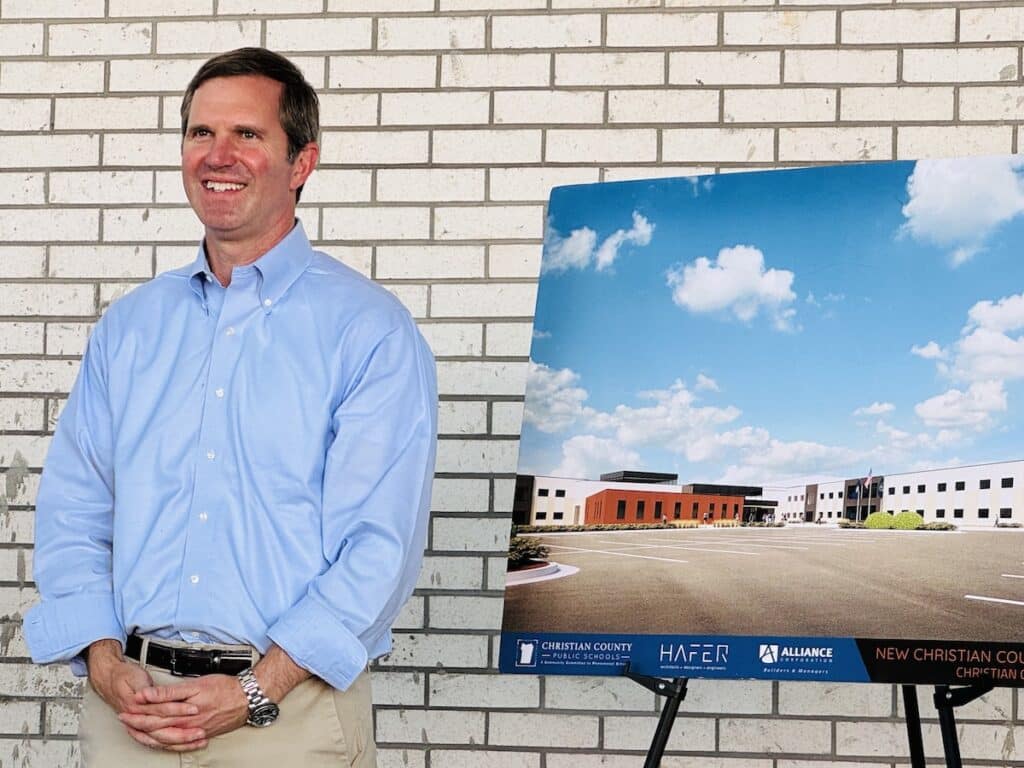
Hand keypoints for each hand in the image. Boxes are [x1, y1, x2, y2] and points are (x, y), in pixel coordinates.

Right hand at [85, 639, 204, 751]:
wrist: (107, 677)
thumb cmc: (123, 676)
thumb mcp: (136, 677)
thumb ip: (147, 688)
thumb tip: (151, 694)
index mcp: (136, 707)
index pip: (161, 711)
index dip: (179, 711)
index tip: (195, 710)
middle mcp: (138, 717)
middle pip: (162, 731)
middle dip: (183, 733)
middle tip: (200, 732)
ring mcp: (138, 723)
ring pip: (160, 739)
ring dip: (179, 742)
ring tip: (197, 741)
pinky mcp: (141, 725)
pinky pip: (155, 740)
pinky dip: (169, 743)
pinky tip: (181, 744)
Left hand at [123, 674, 247, 742]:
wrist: (247, 698)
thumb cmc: (224, 688)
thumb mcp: (196, 684)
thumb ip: (170, 691)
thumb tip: (148, 694)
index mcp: (183, 710)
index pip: (154, 713)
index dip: (138, 711)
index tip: (126, 708)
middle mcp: (187, 724)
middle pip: (156, 727)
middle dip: (138, 724)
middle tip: (125, 720)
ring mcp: (194, 731)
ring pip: (165, 737)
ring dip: (148, 734)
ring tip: (136, 731)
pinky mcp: (202, 735)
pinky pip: (179, 744)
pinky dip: (167, 744)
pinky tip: (160, 742)